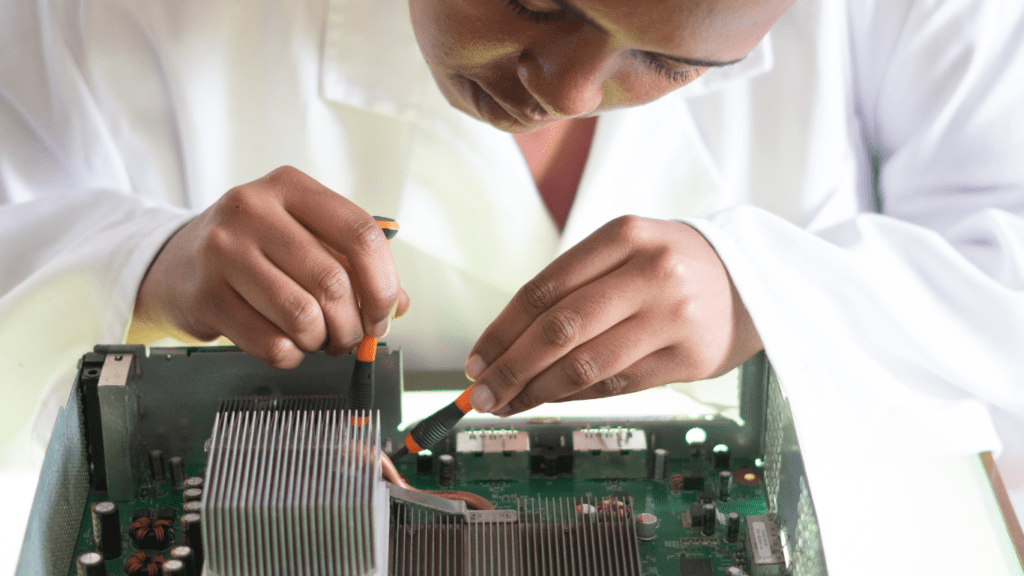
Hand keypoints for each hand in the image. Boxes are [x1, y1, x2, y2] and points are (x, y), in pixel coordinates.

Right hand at [133, 166, 408, 368]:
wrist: (176, 261)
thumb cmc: (255, 249)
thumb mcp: (304, 237)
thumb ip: (355, 264)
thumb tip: (397, 305)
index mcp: (290, 186)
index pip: (360, 233)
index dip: (383, 283)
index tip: (385, 311)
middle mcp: (252, 209)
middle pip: (333, 281)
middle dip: (353, 323)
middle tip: (350, 335)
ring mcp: (222, 250)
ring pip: (303, 316)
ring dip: (322, 341)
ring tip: (318, 338)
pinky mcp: (205, 295)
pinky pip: (272, 343)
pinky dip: (292, 354)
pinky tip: (287, 343)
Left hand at [464, 215, 761, 414]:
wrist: (751, 279)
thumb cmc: (669, 266)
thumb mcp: (624, 251)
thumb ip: (573, 287)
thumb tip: (505, 345)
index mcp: (623, 235)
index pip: (543, 289)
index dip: (501, 331)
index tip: (476, 360)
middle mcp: (650, 272)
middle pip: (558, 330)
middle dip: (510, 368)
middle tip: (481, 394)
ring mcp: (673, 316)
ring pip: (585, 365)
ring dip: (536, 392)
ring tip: (507, 404)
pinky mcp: (689, 357)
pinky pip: (617, 385)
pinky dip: (575, 397)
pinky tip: (551, 400)